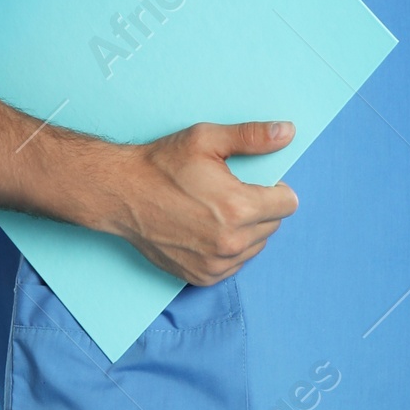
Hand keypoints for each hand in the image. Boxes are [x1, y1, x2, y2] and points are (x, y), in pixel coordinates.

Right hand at [107, 120, 297, 286]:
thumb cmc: (161, 165)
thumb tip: (287, 132)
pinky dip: (227, 249)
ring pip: (255, 247)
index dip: (275, 189)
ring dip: (246, 231)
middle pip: (273, 226)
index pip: (288, 204)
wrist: (121, 194)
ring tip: (215, 212)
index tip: (254, 183)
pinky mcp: (202, 277)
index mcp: (238, 208)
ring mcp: (216, 264)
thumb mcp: (207, 139)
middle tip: (229, 194)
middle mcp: (231, 242)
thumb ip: (252, 137)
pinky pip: (234, 264)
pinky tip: (206, 230)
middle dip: (259, 209)